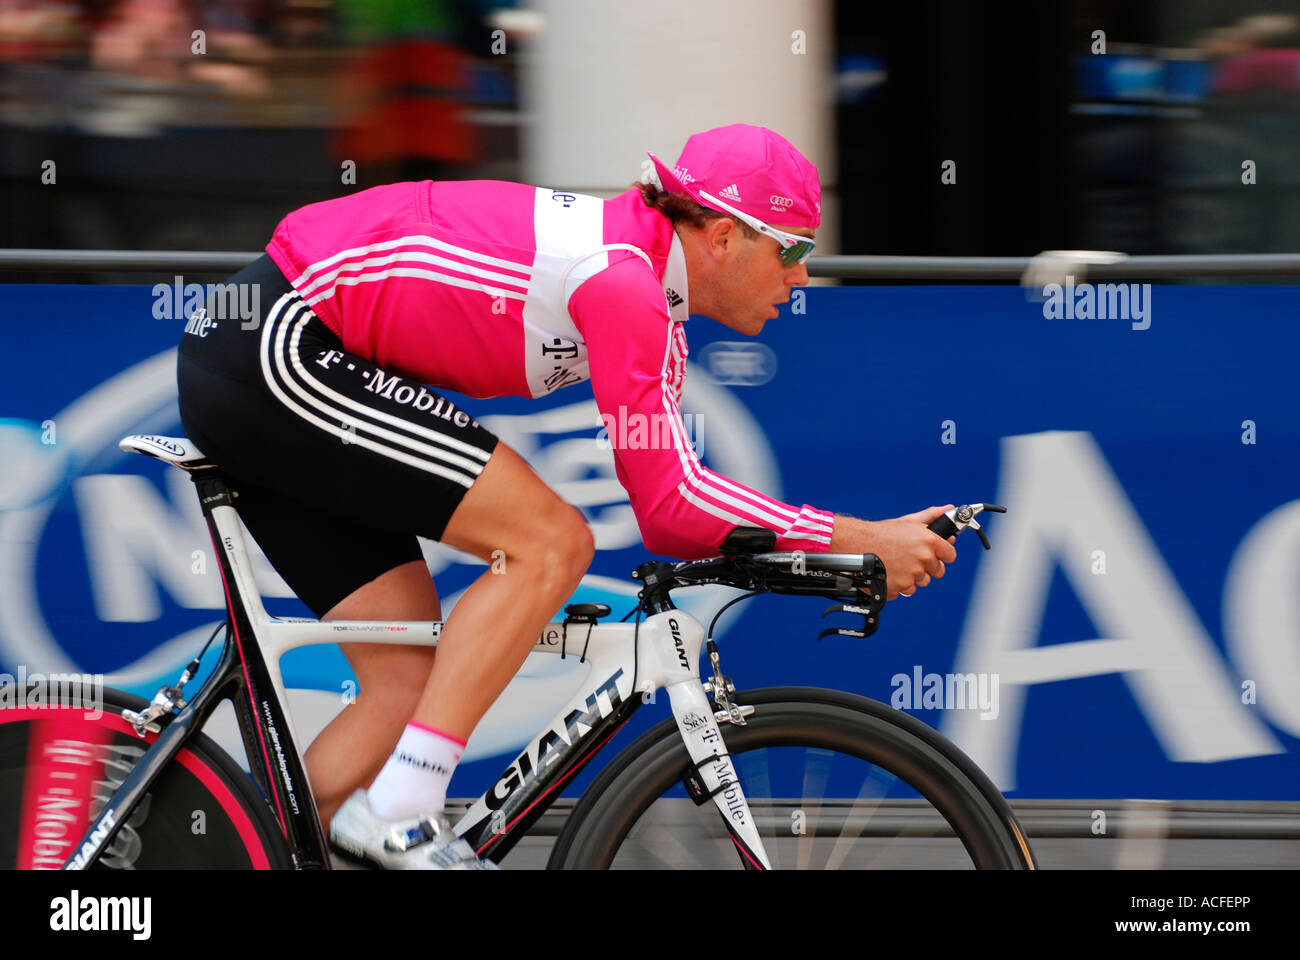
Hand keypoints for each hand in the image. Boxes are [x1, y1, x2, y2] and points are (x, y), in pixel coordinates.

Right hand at [830, 506, 957, 601]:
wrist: (857, 544)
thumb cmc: (882, 533)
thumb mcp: (909, 521)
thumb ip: (932, 516)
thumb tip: (949, 509)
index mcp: (929, 542)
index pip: (950, 555)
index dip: (942, 554)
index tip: (935, 554)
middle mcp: (923, 559)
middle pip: (938, 571)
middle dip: (927, 567)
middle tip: (911, 558)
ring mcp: (911, 575)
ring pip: (921, 582)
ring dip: (912, 577)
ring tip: (898, 564)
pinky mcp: (899, 588)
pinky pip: (905, 591)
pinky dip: (898, 584)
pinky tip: (890, 572)